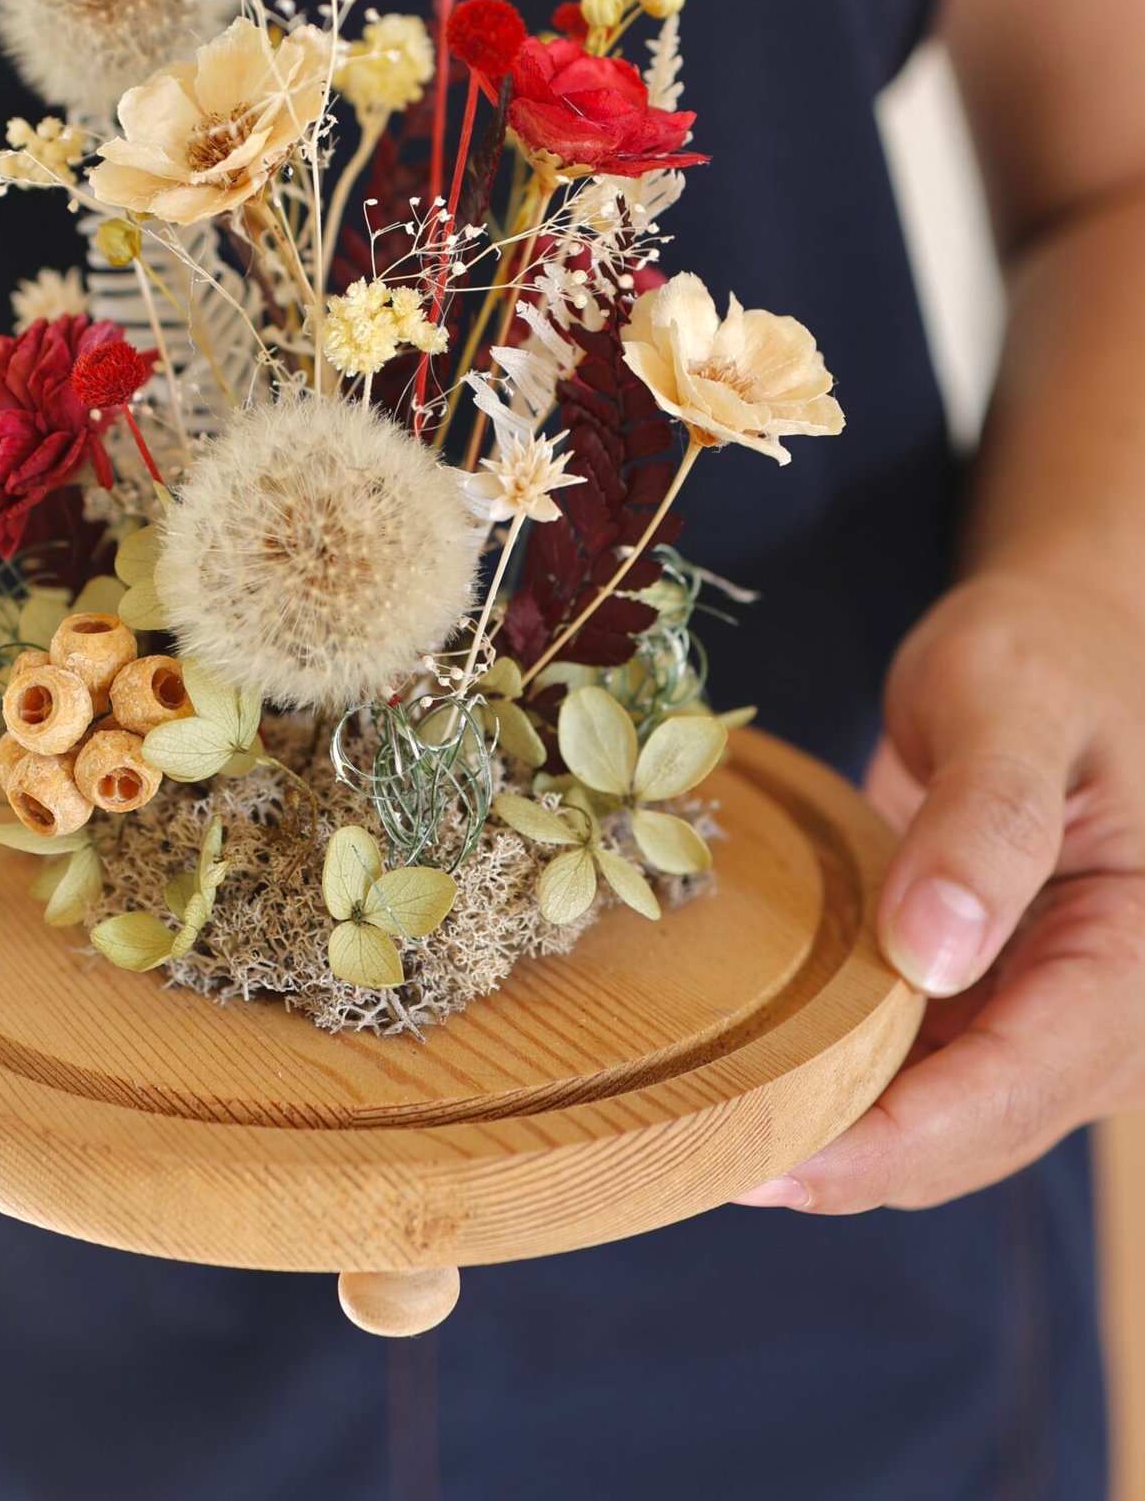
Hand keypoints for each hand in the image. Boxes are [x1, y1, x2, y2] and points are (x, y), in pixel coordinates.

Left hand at [736, 566, 1144, 1211]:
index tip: (778, 1160)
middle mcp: (1111, 1017)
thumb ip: (986, 817)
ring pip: (942, 1125)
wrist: (1056, 642)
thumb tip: (935, 953)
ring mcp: (1051, 1021)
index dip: (896, 1140)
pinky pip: (920, 1074)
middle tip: (702, 1158)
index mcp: (1141, 959)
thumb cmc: (1043, 654)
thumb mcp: (1013, 701)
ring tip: (706, 1135)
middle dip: (849, 1158)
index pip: (1017, 1086)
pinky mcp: (994, 1006)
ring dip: (836, 1135)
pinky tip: (748, 1076)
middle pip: (975, 1133)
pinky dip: (840, 1084)